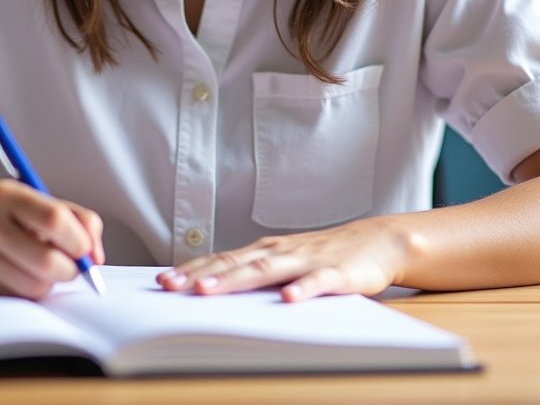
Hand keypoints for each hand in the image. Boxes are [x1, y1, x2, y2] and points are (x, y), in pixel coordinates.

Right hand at [0, 179, 103, 298]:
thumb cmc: (1, 217)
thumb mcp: (33, 203)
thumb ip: (74, 218)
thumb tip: (96, 255)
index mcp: (6, 194)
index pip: (54, 219)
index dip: (80, 240)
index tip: (86, 250)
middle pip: (47, 260)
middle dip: (70, 269)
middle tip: (70, 266)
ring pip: (34, 284)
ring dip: (50, 283)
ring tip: (42, 270)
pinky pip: (15, 297)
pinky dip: (28, 291)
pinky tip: (19, 276)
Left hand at [156, 217, 409, 301]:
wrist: (376, 241)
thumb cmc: (324, 254)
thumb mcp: (285, 262)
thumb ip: (256, 273)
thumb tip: (215, 286)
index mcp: (266, 251)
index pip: (222, 259)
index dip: (192, 269)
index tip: (163, 280)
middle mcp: (280, 252)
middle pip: (236, 264)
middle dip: (202, 275)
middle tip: (172, 286)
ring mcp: (306, 260)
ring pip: (266, 271)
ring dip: (235, 279)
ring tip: (209, 290)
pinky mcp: (336, 273)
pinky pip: (317, 283)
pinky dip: (302, 290)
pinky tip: (288, 299)